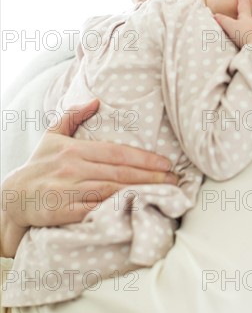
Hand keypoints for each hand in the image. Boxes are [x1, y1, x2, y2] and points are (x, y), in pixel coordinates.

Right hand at [1, 99, 177, 256]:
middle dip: (150, 176)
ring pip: (111, 190)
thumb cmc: (38, 165)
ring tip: (164, 192)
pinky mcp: (63, 211)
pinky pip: (95, 210)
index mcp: (74, 149)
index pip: (116, 153)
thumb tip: (95, 101)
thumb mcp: (52, 136)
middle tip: (174, 178)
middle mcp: (73, 168)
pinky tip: (137, 208)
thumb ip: (73, 116)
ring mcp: (68, 190)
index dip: (143, 158)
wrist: (12, 197)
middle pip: (119, 173)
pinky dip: (117, 209)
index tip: (165, 162)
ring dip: (140, 191)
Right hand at [214, 0, 251, 51]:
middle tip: (244, 9)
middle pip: (251, 16)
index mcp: (246, 18)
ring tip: (246, 34)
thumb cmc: (247, 36)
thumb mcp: (231, 27)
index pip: (243, 2)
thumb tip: (214, 15)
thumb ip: (223, 21)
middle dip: (247, 13)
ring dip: (251, 30)